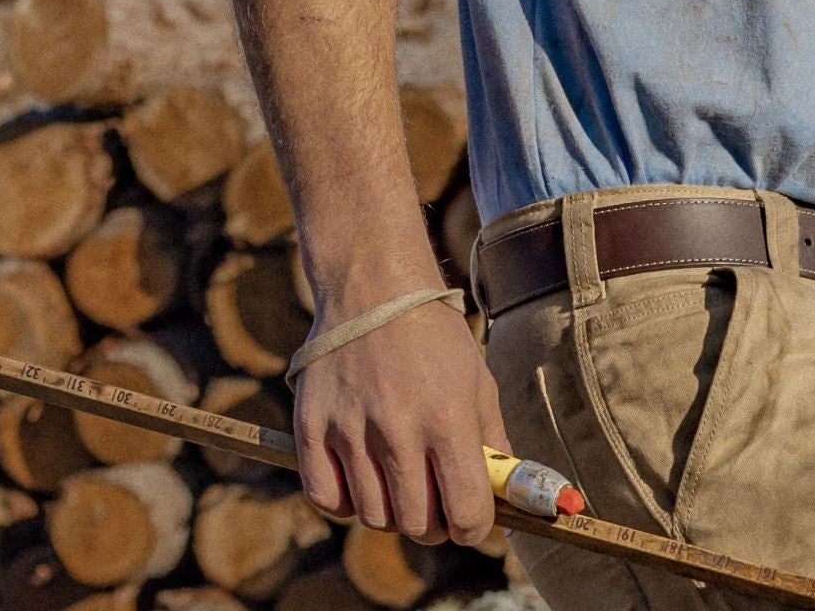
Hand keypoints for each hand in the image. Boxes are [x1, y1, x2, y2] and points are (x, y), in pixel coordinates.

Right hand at [293, 298, 512, 545]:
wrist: (374, 288)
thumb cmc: (434, 336)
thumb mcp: (477, 380)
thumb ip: (492, 441)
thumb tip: (503, 496)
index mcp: (448, 417)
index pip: (466, 511)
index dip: (474, 527)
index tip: (472, 519)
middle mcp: (399, 429)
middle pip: (418, 524)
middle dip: (435, 524)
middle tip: (437, 501)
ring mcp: (351, 430)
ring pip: (374, 517)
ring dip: (392, 509)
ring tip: (401, 476)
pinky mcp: (312, 429)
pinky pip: (328, 500)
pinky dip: (347, 500)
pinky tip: (363, 474)